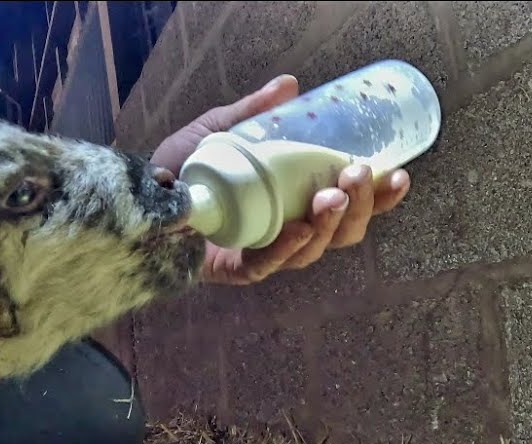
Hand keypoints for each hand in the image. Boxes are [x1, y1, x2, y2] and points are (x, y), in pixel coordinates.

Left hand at [151, 74, 411, 285]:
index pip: (346, 208)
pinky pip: (267, 265)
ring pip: (311, 250)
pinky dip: (287, 246)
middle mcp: (283, 234)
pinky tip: (300, 228)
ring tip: (333, 193)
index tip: (399, 176)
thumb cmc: (178, 170)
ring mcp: (260, 255)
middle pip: (339, 234)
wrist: (132, 195)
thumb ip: (254, 112)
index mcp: (292, 205)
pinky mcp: (232, 270)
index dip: (377, 198)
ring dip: (329, 223)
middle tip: (359, 176)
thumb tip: (290, 84)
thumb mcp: (219, 133)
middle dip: (358, 207)